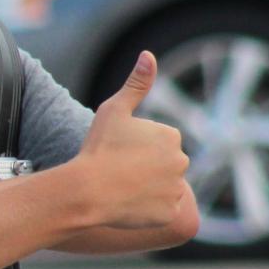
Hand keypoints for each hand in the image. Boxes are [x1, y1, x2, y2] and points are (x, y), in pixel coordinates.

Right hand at [76, 51, 191, 228]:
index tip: (117, 152)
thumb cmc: (98, 148)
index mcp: (171, 136)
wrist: (87, 191)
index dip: (135, 148)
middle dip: (145, 169)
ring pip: (163, 189)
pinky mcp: (169, 214)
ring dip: (147, 190)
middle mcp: (181, 162)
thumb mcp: (113, 110)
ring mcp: (176, 190)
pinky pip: (161, 212)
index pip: (158, 143)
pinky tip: (127, 206)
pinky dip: (147, 210)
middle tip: (117, 172)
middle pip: (164, 166)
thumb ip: (136, 84)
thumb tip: (148, 55)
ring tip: (120, 189)